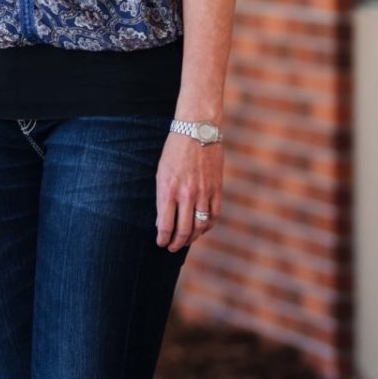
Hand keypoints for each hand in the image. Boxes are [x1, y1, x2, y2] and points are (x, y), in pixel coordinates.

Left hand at [154, 133, 221, 250]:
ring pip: (200, 226)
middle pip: (183, 230)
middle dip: (176, 243)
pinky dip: (207, 226)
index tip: (160, 243)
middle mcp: (186, 194)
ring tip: (185, 241)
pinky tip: (201, 229)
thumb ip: (163, 197)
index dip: (163, 238)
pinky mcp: (217, 190)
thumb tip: (163, 221)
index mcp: (168, 189)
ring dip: (191, 238)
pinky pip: (213, 216)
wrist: (197, 130)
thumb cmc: (174, 151)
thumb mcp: (161, 172)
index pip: (165, 224)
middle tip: (171, 247)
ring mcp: (204, 193)